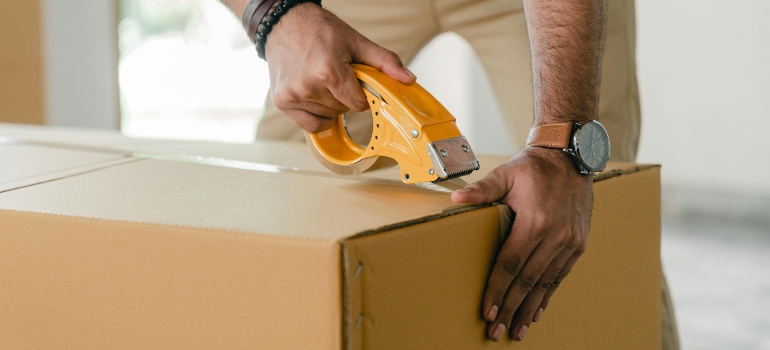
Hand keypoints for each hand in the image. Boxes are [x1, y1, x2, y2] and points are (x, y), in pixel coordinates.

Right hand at [264, 3, 415, 132]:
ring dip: (330, 104)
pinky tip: (315, 98)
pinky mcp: (282, 102)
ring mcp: (293, 96)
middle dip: (345, 97)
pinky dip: (317, 116)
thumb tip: (408, 79)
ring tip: (322, 81)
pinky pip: (310, 125)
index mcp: (328, 72)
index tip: (355, 82)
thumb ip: (385, 62)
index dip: (361, 95)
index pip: (358, 104)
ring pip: (327, 117)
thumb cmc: (319, 30)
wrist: (283, 23)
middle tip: (336, 76)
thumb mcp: (356, 42)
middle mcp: (308, 86)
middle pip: (343, 111)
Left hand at [451, 147, 591, 341]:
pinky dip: (547, 296)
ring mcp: (569, 242)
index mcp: (535, 221)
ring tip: (516, 330)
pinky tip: (536, 312)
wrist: (571, 156)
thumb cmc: (534, 166)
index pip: (511, 264)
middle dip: (510, 308)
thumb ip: (482, 190)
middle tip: (496, 331)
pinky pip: (560, 276)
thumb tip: (456, 200)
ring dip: (529, 309)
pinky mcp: (578, 244)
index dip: (497, 290)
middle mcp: (555, 236)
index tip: (486, 311)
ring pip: (545, 284)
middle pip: (527, 281)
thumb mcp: (506, 173)